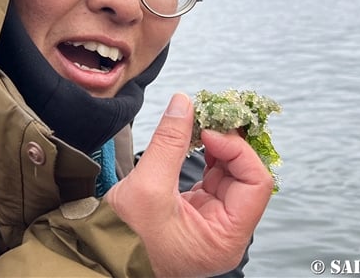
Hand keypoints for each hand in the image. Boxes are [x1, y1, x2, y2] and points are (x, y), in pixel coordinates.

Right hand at [104, 93, 273, 276]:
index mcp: (226, 238)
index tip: (210, 131)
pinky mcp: (198, 211)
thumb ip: (169, 143)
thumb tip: (183, 103)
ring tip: (197, 125)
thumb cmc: (126, 238)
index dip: (238, 151)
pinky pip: (213, 176)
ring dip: (217, 145)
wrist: (103, 256)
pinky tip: (193, 140)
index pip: (256, 184)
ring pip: (230, 173)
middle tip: (207, 118)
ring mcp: (213, 221)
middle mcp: (227, 232)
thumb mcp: (147, 187)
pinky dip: (206, 154)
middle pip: (246, 176)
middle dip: (228, 143)